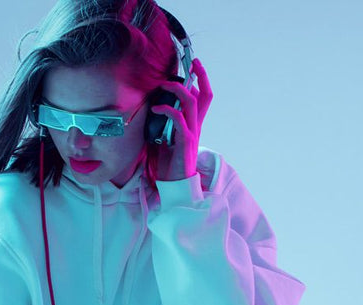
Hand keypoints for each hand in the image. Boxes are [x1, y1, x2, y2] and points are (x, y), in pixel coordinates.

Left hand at [150, 57, 211, 181]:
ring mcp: (192, 132)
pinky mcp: (185, 141)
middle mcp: (196, 125)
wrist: (175, 183)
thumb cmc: (169, 162)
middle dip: (200, 76)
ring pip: (193, 103)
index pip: (203, 97)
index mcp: (194, 123)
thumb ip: (166, 122)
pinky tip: (156, 107)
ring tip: (164, 85)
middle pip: (205, 96)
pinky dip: (168, 110)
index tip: (193, 65)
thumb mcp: (166, 137)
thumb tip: (156, 106)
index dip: (201, 80)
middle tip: (191, 62)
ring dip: (179, 90)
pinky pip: (179, 119)